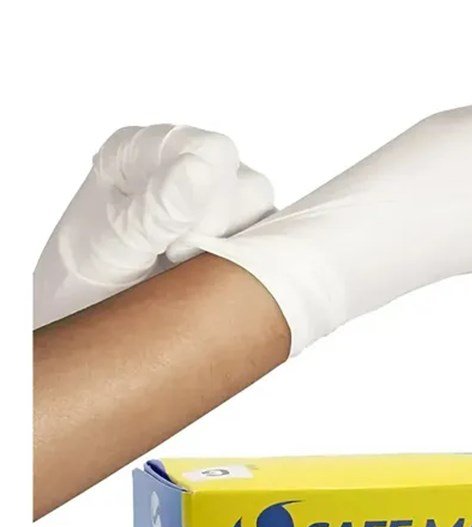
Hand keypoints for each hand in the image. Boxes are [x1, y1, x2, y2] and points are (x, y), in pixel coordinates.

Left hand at [34, 124, 272, 328]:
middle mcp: (183, 165)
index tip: (173, 240)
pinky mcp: (232, 232)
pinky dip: (244, 261)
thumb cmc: (87, 274)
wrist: (84, 310)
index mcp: (144, 149)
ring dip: (231, 247)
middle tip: (172, 257)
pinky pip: (265, 240)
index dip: (209, 198)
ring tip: (185, 266)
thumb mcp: (117, 241)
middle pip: (246, 182)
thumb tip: (201, 169)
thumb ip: (159, 207)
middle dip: (219, 229)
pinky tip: (205, 271)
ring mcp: (212, 199)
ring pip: (261, 214)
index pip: (213, 150)